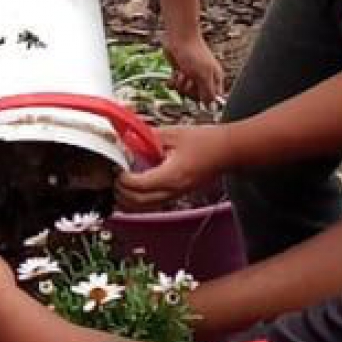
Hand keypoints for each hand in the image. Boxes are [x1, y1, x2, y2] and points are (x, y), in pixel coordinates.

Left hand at [116, 124, 235, 210]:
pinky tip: (132, 189)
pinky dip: (139, 201)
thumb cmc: (205, 141)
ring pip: (144, 208)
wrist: (228, 151)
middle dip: (121, 192)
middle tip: (113, 178)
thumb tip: (126, 138)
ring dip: (128, 200)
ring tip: (119, 185)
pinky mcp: (178, 195)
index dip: (122, 179)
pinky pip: (153, 204)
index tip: (115, 168)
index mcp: (172, 175)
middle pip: (138, 202)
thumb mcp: (172, 133)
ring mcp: (176, 195)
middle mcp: (173, 190)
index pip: (139, 185)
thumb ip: (147, 137)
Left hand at [163, 33, 224, 103]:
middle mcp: (205, 78)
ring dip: (181, 84)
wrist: (179, 37)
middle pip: (197, 96)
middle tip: (189, 79)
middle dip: (190, 90)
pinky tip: (173, 74)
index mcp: (215, 78)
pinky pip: (176, 85)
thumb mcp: (203, 75)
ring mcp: (192, 75)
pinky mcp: (180, 72)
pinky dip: (173, 81)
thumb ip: (208, 92)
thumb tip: (211, 106)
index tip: (198, 92)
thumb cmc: (193, 54)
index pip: (214, 98)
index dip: (204, 98)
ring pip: (185, 91)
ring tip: (182, 73)